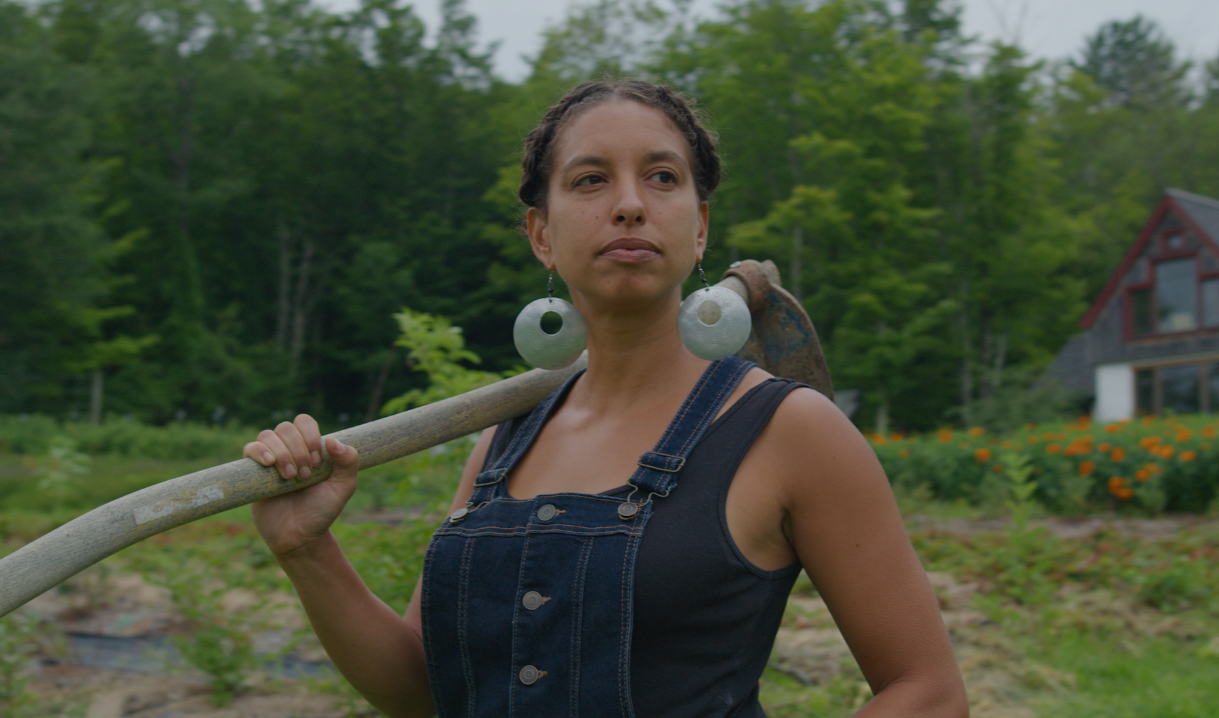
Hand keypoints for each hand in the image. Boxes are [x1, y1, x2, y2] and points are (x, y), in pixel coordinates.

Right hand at [244, 414, 358, 559]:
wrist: (300, 536)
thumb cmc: (322, 510)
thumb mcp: (343, 487)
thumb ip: (348, 461)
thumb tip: (332, 440)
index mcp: (310, 448)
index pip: (304, 422)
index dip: (310, 435)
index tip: (318, 462)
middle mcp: (289, 450)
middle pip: (286, 427)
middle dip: (298, 449)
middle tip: (305, 475)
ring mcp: (270, 460)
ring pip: (268, 435)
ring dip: (282, 453)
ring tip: (291, 478)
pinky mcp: (252, 473)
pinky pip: (249, 449)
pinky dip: (259, 451)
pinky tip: (269, 464)